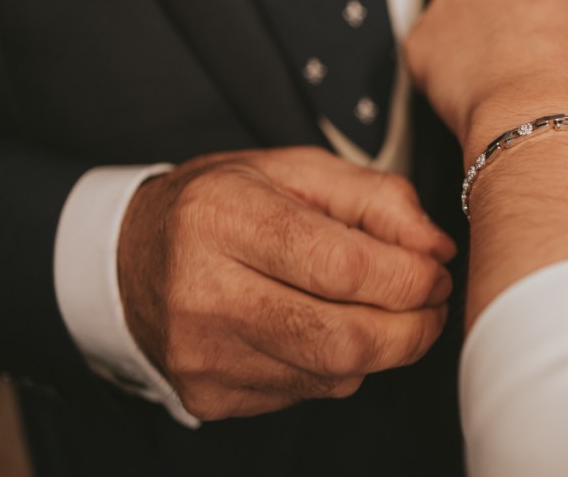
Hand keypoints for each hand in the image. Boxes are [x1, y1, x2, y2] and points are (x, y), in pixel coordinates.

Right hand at [117, 147, 455, 420]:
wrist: (130, 258)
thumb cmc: (225, 205)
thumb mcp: (297, 171)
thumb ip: (376, 198)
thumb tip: (437, 249)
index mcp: (221, 218)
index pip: (341, 266)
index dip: (408, 277)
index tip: (437, 271)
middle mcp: (201, 292)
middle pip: (342, 338)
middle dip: (413, 328)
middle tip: (434, 303)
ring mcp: (201, 355)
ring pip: (333, 375)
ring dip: (385, 349)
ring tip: (392, 313)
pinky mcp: (208, 396)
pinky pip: (308, 393)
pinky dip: (341, 367)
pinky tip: (331, 331)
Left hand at [406, 0, 567, 142]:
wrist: (533, 110)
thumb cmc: (566, 84)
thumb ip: (556, 29)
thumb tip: (549, 47)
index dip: (521, 18)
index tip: (524, 40)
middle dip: (486, 27)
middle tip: (501, 63)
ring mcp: (447, 4)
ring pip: (448, 25)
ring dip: (459, 49)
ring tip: (483, 85)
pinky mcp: (420, 38)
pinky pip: (423, 57)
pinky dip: (435, 77)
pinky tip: (462, 95)